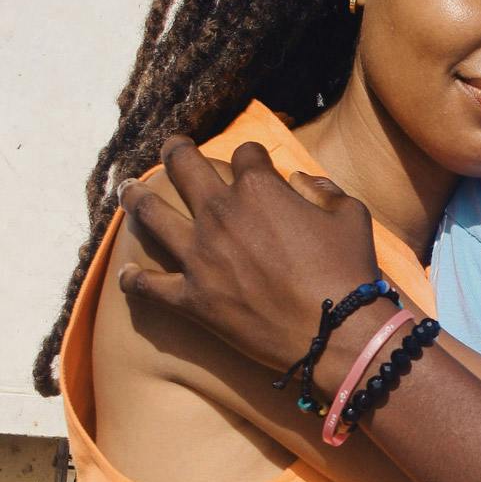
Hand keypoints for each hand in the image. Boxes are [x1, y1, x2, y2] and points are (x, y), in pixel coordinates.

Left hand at [116, 137, 381, 372]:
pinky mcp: (191, 298)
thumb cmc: (349, 272)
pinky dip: (135, 279)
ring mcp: (199, 256)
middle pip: (182, 166)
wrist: (336, 332)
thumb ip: (323, 190)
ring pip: (151, 214)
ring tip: (128, 191)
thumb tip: (302, 181)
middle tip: (172, 149)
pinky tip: (127, 274)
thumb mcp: (352, 216)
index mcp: (258, 188)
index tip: (253, 164)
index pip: (244, 154)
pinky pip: (148, 285)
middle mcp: (220, 214)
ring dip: (136, 197)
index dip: (251, 157)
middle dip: (175, 151)